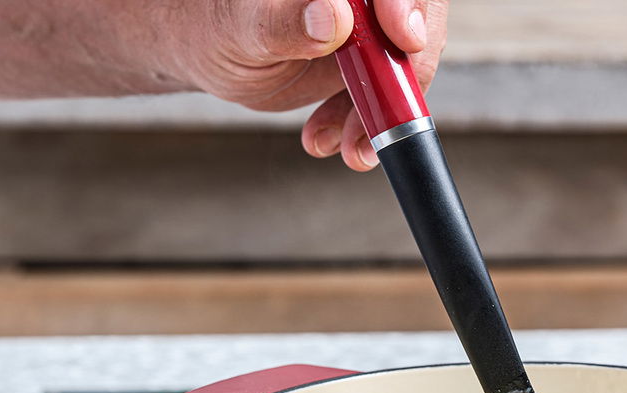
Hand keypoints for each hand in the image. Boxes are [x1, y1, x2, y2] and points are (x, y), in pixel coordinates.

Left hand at [166, 0, 446, 171]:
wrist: (210, 53)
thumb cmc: (215, 26)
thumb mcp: (242, 27)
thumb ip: (285, 21)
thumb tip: (332, 16)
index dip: (409, 4)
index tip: (404, 38)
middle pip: (416, 19)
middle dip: (404, 75)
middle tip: (382, 116)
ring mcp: (368, 24)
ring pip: (407, 63)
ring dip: (385, 115)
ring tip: (349, 145)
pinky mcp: (369, 61)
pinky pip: (389, 96)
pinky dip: (367, 127)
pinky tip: (330, 138)